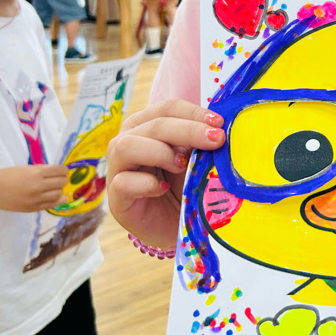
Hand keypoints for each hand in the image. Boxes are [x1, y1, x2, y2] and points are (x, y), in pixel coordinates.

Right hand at [0, 163, 68, 211]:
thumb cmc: (8, 176)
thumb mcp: (26, 168)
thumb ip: (41, 170)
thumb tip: (56, 172)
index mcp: (36, 173)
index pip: (59, 171)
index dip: (64, 170)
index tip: (64, 171)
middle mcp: (39, 186)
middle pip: (61, 183)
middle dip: (63, 179)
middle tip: (62, 179)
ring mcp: (36, 199)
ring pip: (58, 195)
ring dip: (60, 190)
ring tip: (58, 188)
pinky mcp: (33, 208)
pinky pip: (51, 205)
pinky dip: (58, 201)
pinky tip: (61, 198)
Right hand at [106, 99, 225, 248]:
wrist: (178, 226)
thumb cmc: (186, 187)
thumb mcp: (196, 160)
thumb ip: (201, 142)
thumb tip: (219, 128)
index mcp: (147, 125)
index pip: (168, 108)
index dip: (194, 113)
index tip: (219, 124)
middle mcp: (127, 141)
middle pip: (154, 124)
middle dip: (189, 130)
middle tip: (216, 140)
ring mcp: (117, 169)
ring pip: (127, 146)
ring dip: (160, 152)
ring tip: (182, 165)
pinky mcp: (116, 198)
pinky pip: (122, 183)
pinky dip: (147, 184)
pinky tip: (164, 189)